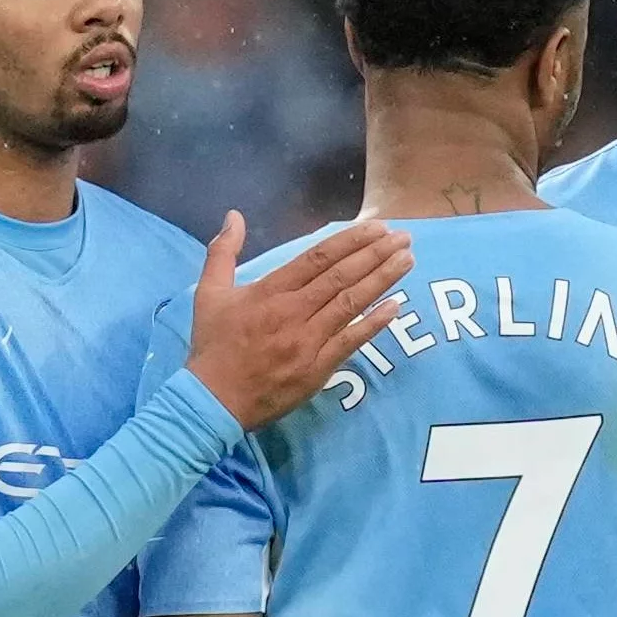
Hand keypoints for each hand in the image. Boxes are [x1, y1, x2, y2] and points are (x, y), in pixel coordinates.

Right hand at [186, 212, 411, 429]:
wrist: (214, 400)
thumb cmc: (214, 346)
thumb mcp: (209, 293)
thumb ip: (223, 252)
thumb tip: (234, 216)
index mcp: (270, 291)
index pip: (318, 258)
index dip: (350, 241)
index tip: (376, 228)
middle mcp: (293, 312)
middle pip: (341, 277)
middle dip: (375, 254)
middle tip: (403, 238)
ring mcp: (308, 341)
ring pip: (351, 304)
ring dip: (382, 280)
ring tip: (407, 261)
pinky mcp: (317, 368)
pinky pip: (351, 342)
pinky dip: (374, 324)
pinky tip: (395, 306)